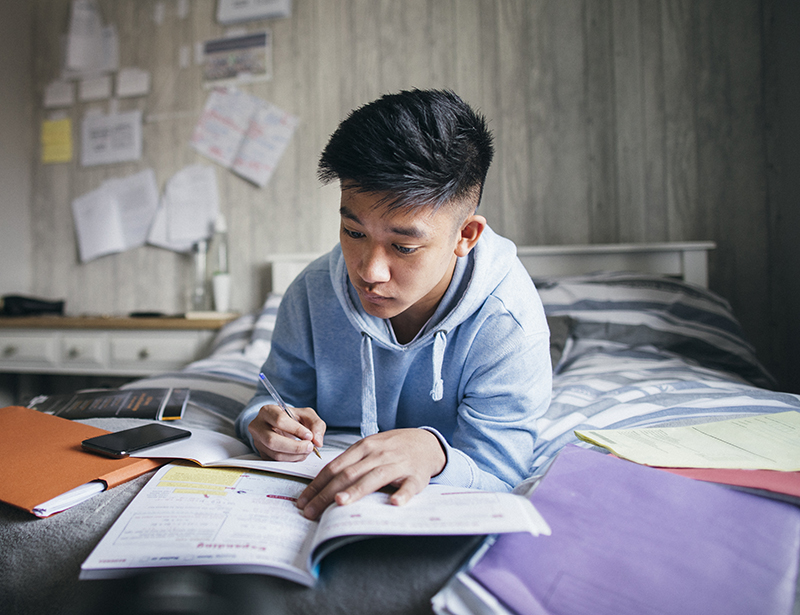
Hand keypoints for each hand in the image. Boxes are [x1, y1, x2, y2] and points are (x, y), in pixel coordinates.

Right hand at [248, 404, 325, 461]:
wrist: (282, 427)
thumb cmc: (293, 419)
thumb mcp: (306, 415)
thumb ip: (316, 424)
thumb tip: (317, 441)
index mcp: (267, 411)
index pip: (279, 420)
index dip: (296, 429)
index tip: (309, 435)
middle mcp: (258, 426)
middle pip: (272, 440)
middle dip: (295, 446)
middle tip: (310, 447)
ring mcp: (258, 442)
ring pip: (275, 454)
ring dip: (295, 455)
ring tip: (307, 450)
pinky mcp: (262, 454)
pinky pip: (277, 461)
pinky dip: (292, 459)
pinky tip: (300, 454)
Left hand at [296, 428, 446, 519]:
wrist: (425, 442)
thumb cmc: (392, 448)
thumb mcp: (369, 449)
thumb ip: (349, 463)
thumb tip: (322, 486)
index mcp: (363, 448)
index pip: (334, 467)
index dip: (317, 485)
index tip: (302, 501)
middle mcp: (378, 454)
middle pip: (348, 474)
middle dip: (326, 494)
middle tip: (310, 512)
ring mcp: (397, 464)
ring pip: (374, 477)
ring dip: (356, 491)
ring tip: (340, 503)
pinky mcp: (416, 476)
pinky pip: (409, 486)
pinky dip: (402, 494)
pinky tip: (395, 503)